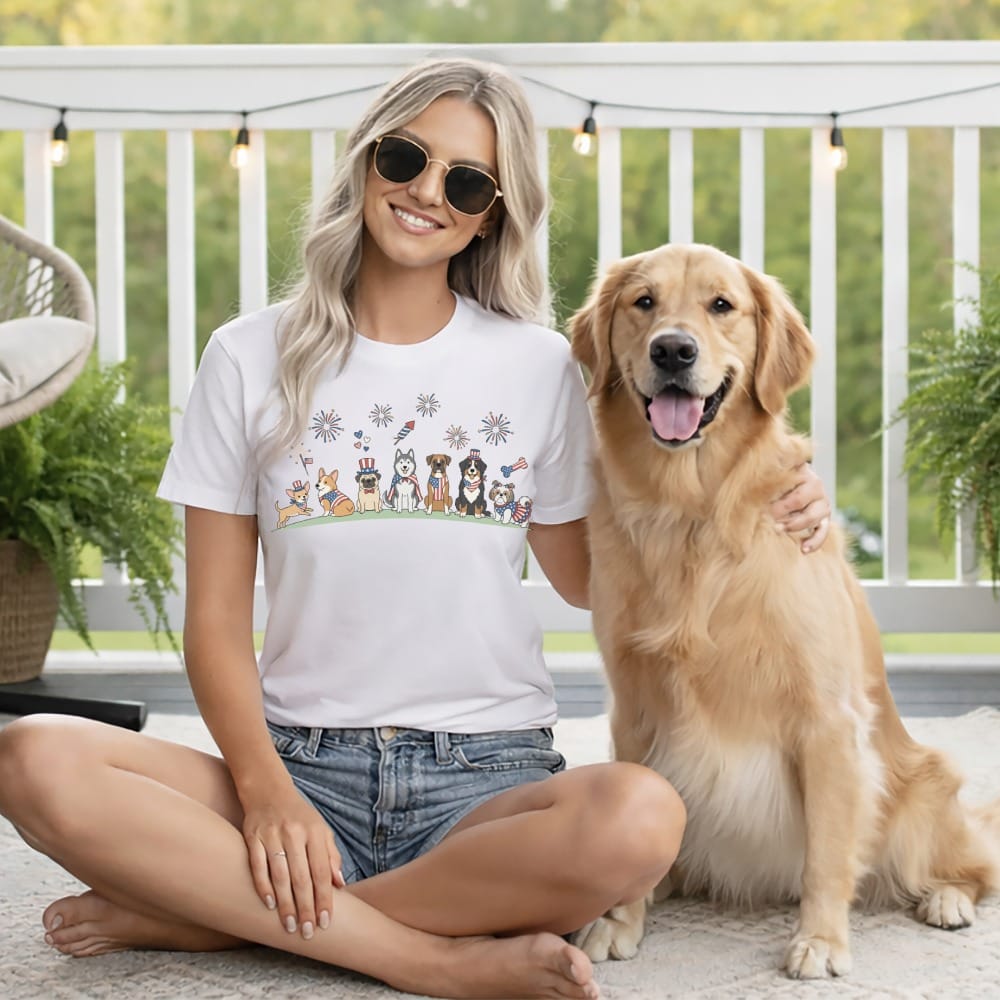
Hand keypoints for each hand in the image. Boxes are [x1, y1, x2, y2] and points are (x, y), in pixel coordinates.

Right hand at [242, 785, 344, 939]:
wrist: (268, 790)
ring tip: (289, 925)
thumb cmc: (299, 816)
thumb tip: (340, 885)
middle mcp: (295, 833)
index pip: (322, 871)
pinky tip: (269, 905)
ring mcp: (272, 834)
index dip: (324, 898)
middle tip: (307, 931)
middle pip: (302, 877)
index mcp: (315, 832)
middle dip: (306, 907)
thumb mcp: (321, 830)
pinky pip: (258, 866)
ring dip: (285, 904)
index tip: (326, 921)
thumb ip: (331, 856)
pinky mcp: (252, 836)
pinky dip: (263, 887)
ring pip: (280, 875)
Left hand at [770, 462, 830, 553]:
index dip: (777, 502)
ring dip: (795, 525)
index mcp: (805, 474)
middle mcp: (817, 488)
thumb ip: (767, 485)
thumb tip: (753, 497)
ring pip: (813, 518)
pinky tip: (803, 550)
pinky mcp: (823, 519)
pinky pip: (823, 532)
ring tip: (778, 530)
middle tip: (768, 520)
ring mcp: (822, 504)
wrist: (791, 483)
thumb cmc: (777, 480)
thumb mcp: (773, 479)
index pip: (790, 487)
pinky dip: (814, 542)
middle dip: (782, 512)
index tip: (763, 510)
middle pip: (800, 502)